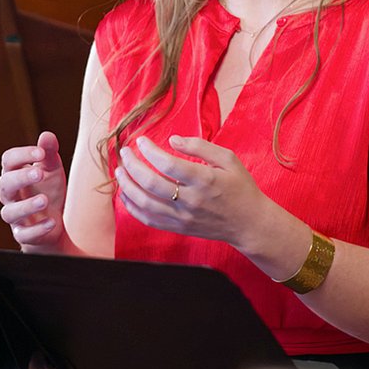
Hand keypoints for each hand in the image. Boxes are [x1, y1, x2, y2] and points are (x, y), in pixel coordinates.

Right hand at [0, 131, 67, 252]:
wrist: (57, 223)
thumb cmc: (49, 190)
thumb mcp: (52, 170)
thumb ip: (48, 153)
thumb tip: (47, 136)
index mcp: (14, 174)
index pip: (8, 160)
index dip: (22, 154)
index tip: (41, 153)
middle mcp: (10, 195)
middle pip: (5, 184)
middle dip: (21, 178)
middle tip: (39, 173)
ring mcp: (15, 216)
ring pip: (10, 212)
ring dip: (27, 206)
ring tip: (45, 201)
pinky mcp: (23, 235)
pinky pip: (24, 234)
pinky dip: (37, 229)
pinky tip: (52, 222)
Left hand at [114, 135, 273, 248]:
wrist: (249, 223)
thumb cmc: (240, 187)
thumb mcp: (228, 159)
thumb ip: (200, 146)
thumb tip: (172, 140)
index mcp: (205, 180)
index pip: (168, 164)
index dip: (150, 151)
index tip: (141, 141)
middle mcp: (191, 200)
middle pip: (151, 183)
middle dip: (132, 166)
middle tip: (124, 153)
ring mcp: (183, 217)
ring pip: (146, 203)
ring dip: (127, 186)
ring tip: (119, 172)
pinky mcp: (179, 228)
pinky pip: (149, 219)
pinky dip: (133, 207)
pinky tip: (126, 194)